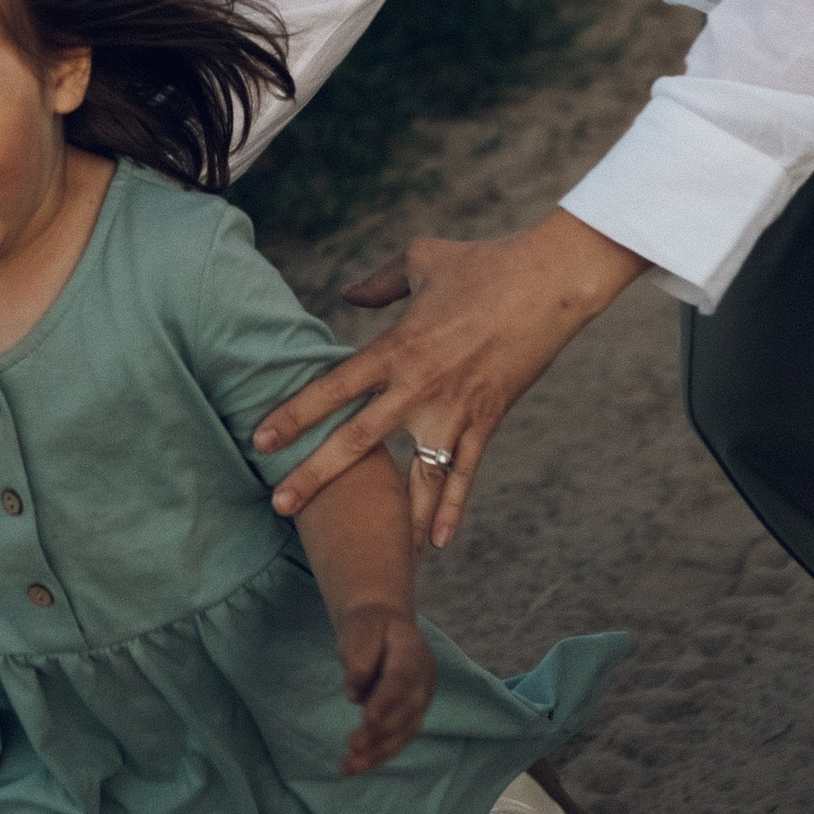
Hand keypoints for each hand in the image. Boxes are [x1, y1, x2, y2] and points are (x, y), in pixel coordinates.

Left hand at [255, 212, 643, 549]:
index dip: (294, 415)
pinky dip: (451, 509)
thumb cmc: (486, 263)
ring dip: (393, 515)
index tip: (260, 441)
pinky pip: (464, 474)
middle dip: (316, 476)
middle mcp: (420, 386)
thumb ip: (379, 282)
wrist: (553, 281)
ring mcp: (456, 409)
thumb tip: (348, 295)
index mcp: (397, 347)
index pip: (333, 388)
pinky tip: (436, 544)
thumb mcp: (422, 259)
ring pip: (415, 475)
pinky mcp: (488, 421)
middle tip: (280, 507)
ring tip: (371, 553)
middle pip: (358, 441)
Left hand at [337, 601, 436, 775]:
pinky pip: (396, 741)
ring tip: (349, 767)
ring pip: (404, 733)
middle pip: (407, 711)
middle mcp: (423, 681)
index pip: (402, 679)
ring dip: (378, 753)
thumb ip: (359, 655)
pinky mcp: (409, 718)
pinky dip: (376, 757)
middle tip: (353, 745)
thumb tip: (356, 693)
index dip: (387, 700)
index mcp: (413, 653)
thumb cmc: (371, 626)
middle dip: (381, 732)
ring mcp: (419, 702)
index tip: (367, 718)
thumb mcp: (361, 626)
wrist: (384, 626)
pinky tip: (352, 768)